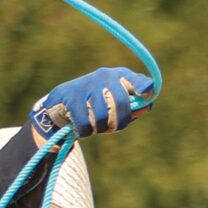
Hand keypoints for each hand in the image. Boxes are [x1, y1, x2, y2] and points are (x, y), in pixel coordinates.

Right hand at [30, 67, 152, 140]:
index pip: (136, 80)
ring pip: (102, 116)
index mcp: (120, 76)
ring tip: (95, 124)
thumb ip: (135, 107)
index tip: (146, 94)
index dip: (143, 87)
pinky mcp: (70, 95)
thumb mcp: (117, 104)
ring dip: (100, 128)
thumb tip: (146, 106)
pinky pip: (85, 124)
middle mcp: (104, 75)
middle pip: (120, 103)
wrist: (61, 104)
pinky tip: (83, 127)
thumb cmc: (98, 106)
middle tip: (112, 127)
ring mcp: (87, 84)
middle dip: (119, 122)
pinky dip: (85, 131)